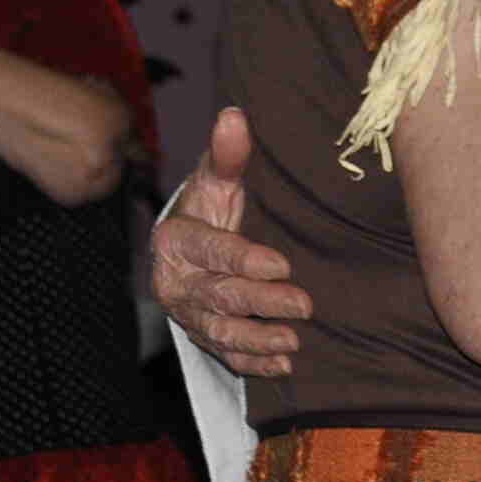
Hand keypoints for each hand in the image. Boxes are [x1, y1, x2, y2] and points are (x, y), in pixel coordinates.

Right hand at [149, 108, 314, 377]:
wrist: (192, 245)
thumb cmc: (211, 207)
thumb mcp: (217, 179)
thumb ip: (227, 154)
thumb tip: (235, 115)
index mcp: (177, 238)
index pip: (210, 251)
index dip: (243, 260)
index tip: (281, 265)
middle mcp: (175, 280)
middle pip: (219, 295)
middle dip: (262, 303)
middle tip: (305, 305)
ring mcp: (187, 313)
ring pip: (220, 331)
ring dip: (258, 339)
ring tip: (294, 342)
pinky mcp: (201, 335)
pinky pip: (224, 354)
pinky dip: (253, 362)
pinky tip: (283, 366)